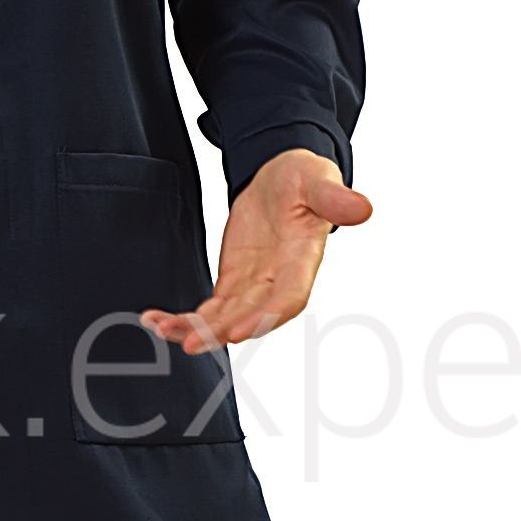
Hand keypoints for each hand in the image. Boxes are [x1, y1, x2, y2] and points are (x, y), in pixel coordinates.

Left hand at [142, 148, 370, 351]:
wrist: (282, 178)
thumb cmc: (304, 178)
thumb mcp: (318, 178)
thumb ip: (334, 197)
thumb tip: (363, 208)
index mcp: (302, 259)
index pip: (289, 297)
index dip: (267, 316)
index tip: (241, 331)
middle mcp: (278, 281)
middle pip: (251, 315)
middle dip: (221, 331)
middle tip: (191, 343)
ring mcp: (254, 285)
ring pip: (225, 317)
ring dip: (195, 329)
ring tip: (163, 331)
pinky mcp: (233, 282)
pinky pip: (209, 308)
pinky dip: (185, 317)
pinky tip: (157, 321)